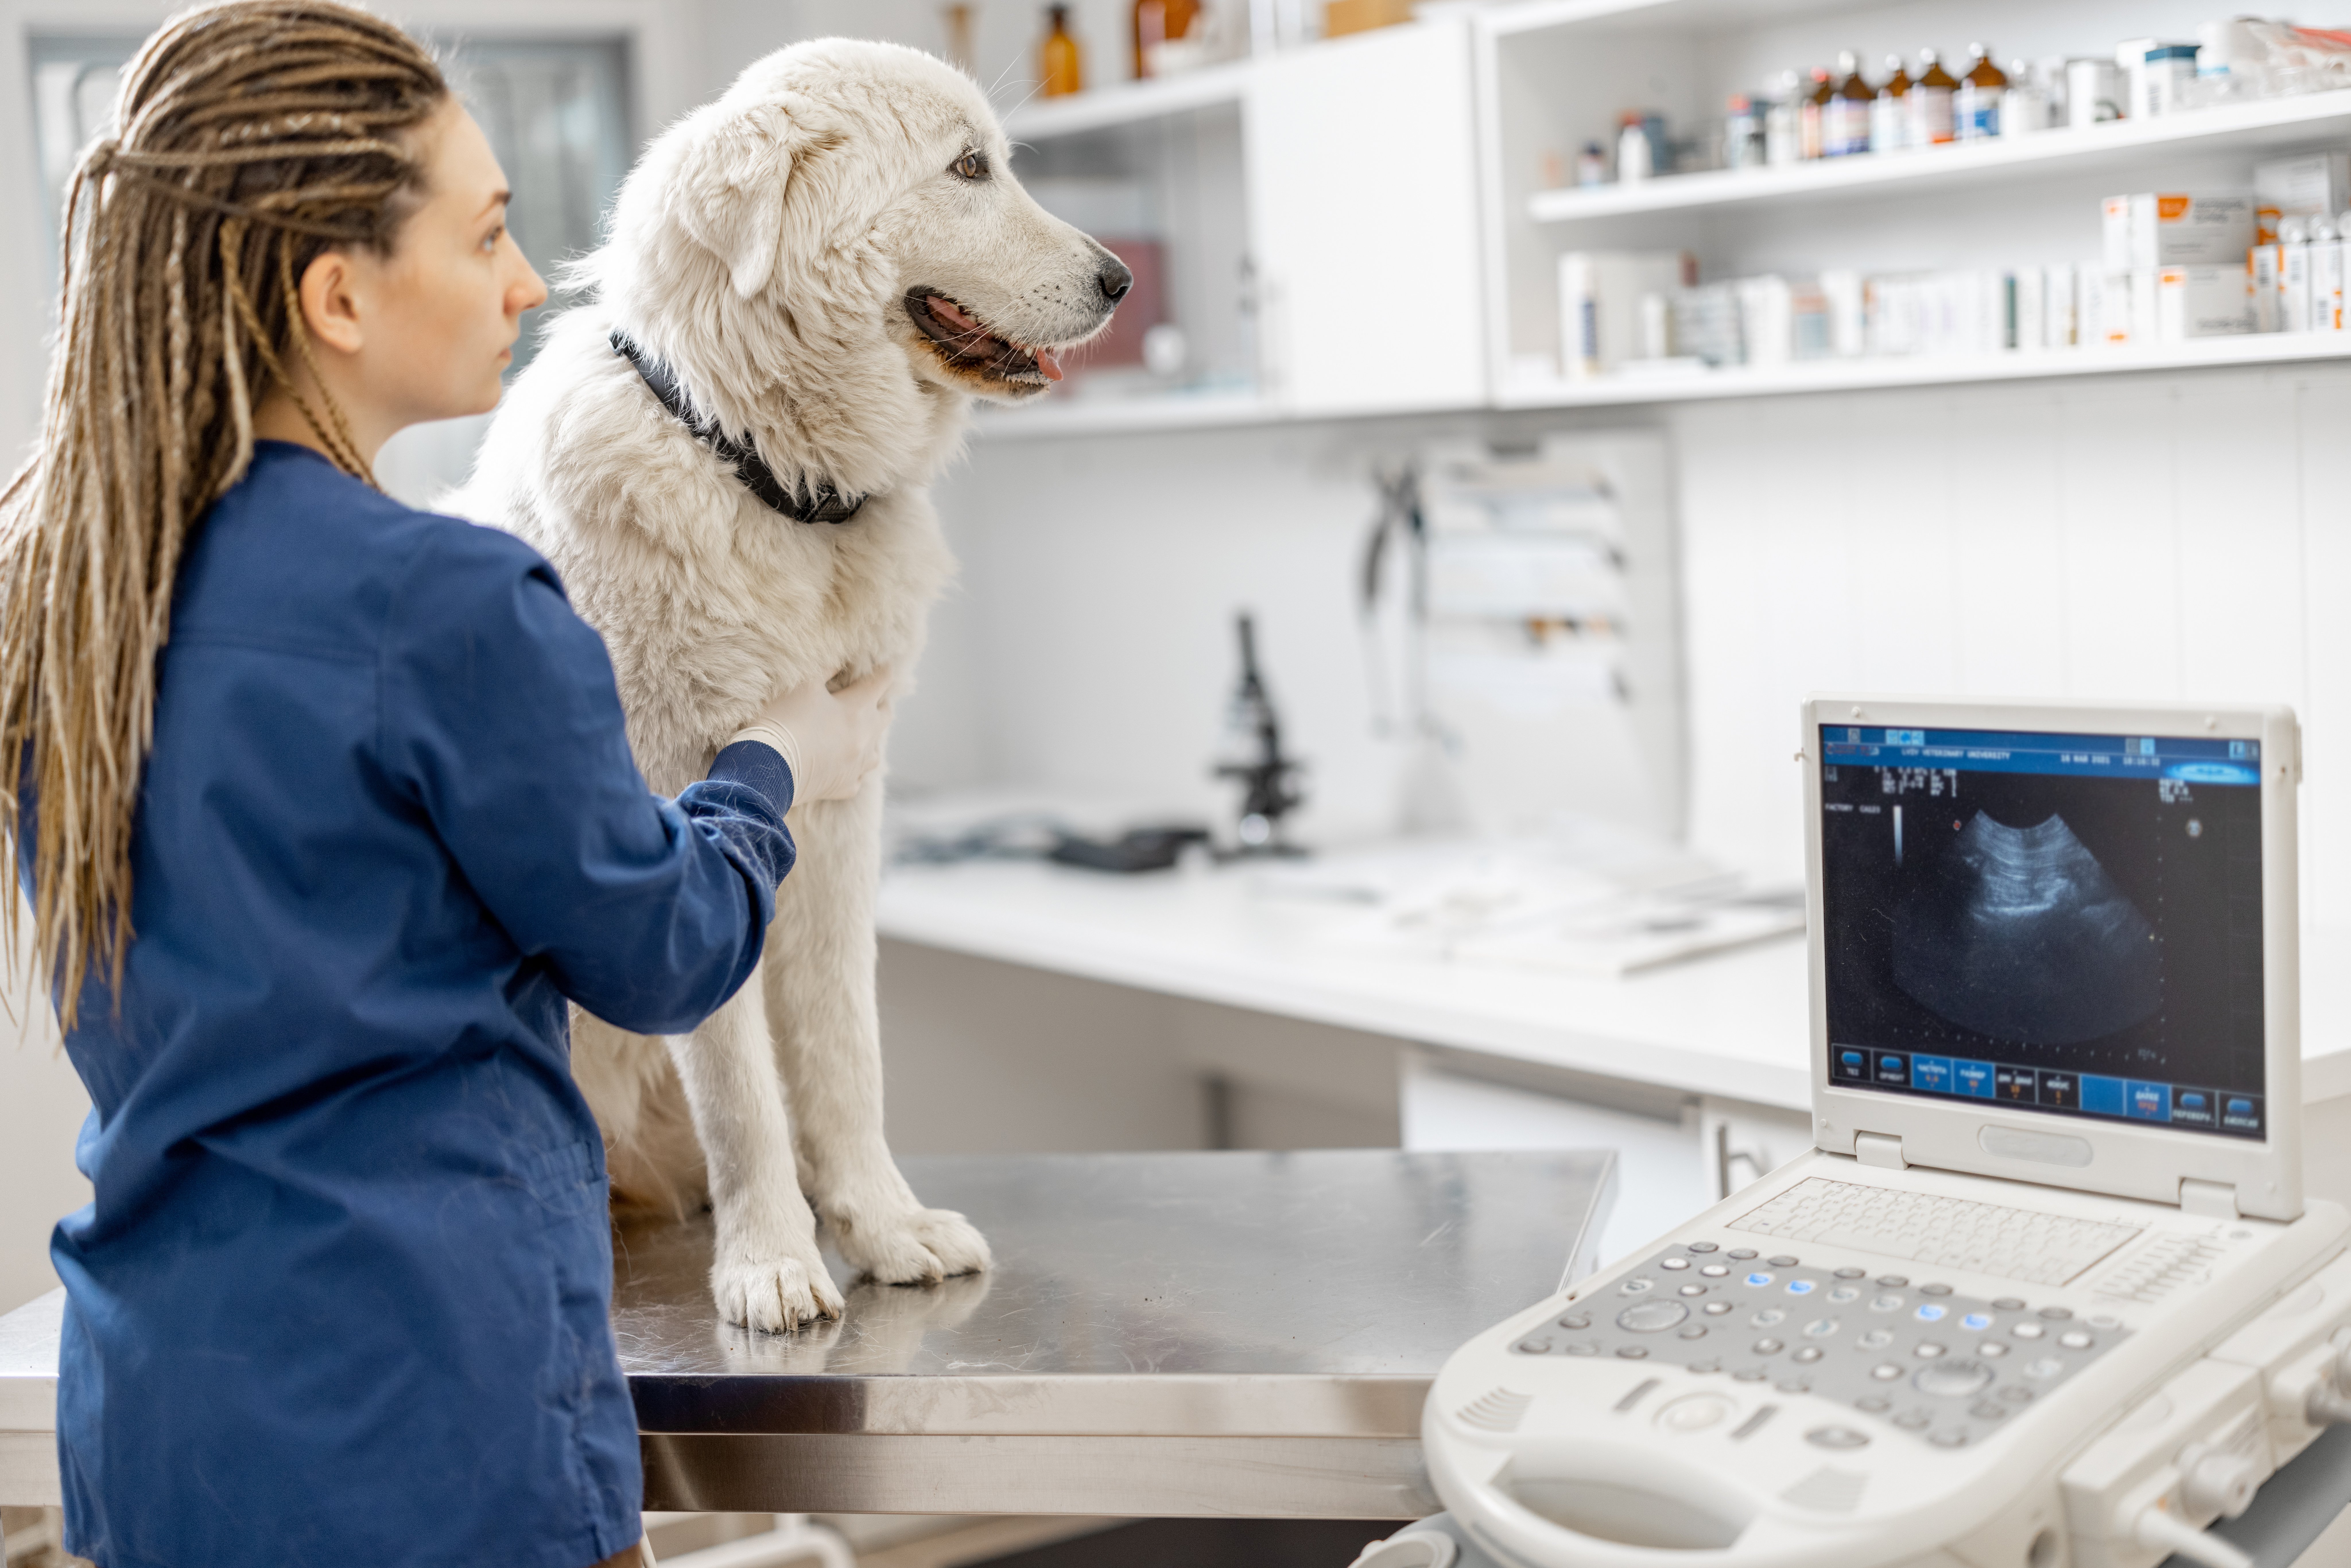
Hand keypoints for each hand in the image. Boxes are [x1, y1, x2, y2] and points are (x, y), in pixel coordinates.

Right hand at [733, 666, 891, 804]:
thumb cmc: (782, 720)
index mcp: (857, 709)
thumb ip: (826, 668)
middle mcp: (865, 738)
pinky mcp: (844, 787)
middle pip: (885, 715)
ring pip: (876, 750)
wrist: (766, 768)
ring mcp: (856, 765)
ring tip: (858, 732)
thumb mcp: (802, 685)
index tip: (882, 666)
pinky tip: (842, 764)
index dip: (882, 671)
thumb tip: (842, 660)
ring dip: (870, 737)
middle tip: (870, 697)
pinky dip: (852, 768)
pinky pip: (856, 777)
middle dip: (880, 703)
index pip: (881, 682)